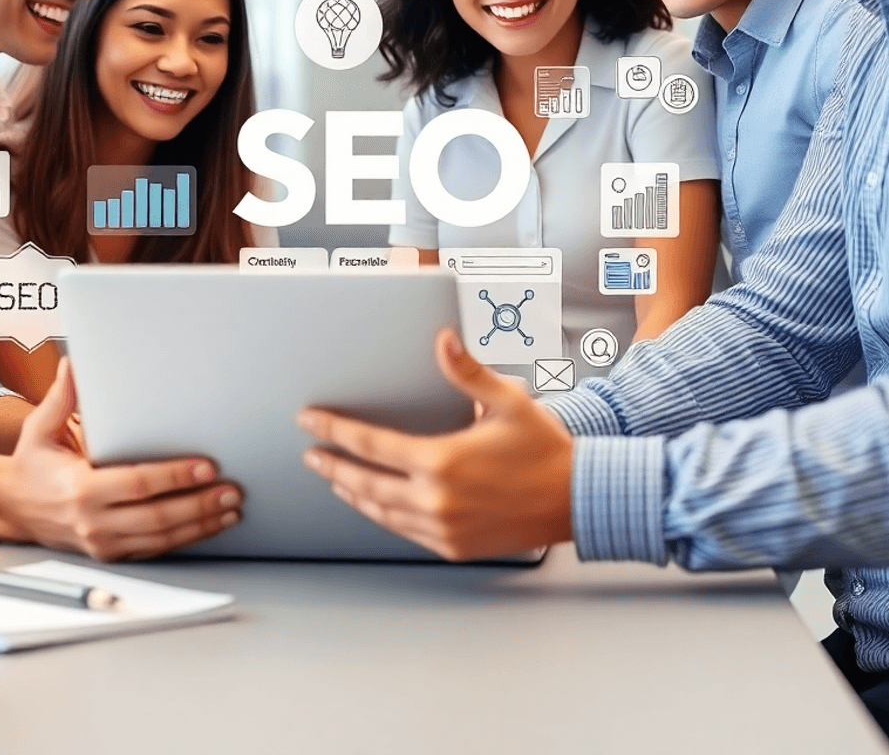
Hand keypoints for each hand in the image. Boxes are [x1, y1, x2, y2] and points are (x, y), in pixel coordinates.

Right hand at [0, 360, 241, 559]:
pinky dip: (186, 539)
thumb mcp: (39, 428)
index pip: (138, 483)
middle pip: (157, 517)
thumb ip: (62, 396)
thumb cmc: (32, 465)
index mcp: (80, 488)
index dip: (175, 476)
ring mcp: (103, 542)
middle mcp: (93, 521)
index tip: (207, 466)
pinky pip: (154, 549)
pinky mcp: (111, 553)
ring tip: (231, 508)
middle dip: (200, 504)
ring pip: (161, 539)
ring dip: (201, 525)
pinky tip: (210, 525)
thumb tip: (74, 362)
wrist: (11, 508)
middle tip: (232, 489)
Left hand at [297, 328, 573, 560]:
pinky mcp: (454, 546)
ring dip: (353, 494)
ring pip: (381, 513)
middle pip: (365, 484)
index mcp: (442, 461)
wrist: (578, 500)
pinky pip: (405, 532)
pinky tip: (376, 505)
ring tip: (336, 480)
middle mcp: (436, 500)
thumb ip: (468, 372)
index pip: (370, 445)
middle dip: (332, 467)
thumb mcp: (508, 401)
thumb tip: (443, 341)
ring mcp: (443, 528)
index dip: (335, 430)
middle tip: (311, 456)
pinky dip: (383, 516)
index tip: (311, 421)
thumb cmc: (544, 449)